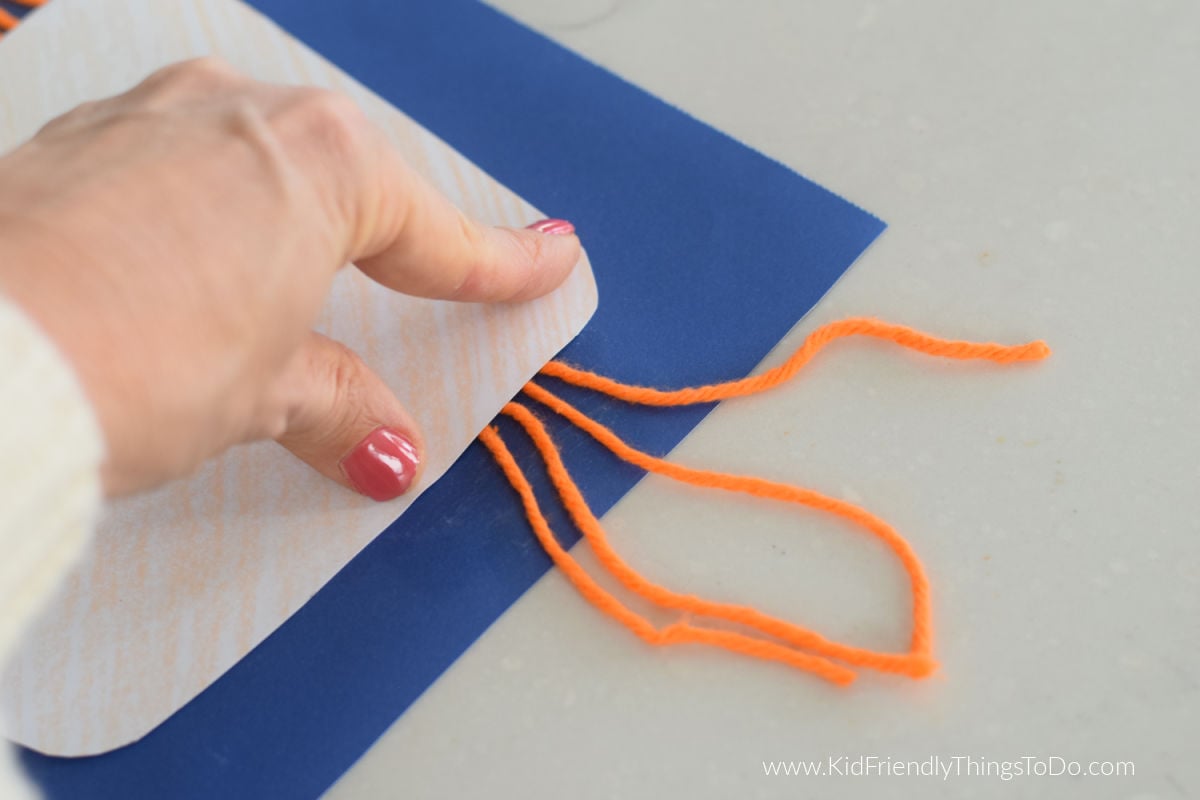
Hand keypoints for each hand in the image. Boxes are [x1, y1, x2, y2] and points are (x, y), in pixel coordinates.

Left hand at [0, 58, 580, 498]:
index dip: (500, 262)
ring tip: (284, 309)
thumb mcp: (262, 395)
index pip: (436, 231)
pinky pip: (177, 176)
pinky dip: (205, 228)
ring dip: (285, 238)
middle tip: (423, 296)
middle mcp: (237, 114)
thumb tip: (380, 439)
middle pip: (348, 187)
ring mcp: (151, 119)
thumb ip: (336, 404)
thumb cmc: (122, 357)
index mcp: (319, 160)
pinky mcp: (77, 146)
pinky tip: (188, 280)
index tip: (544, 260)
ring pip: (258, 171)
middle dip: (383, 249)